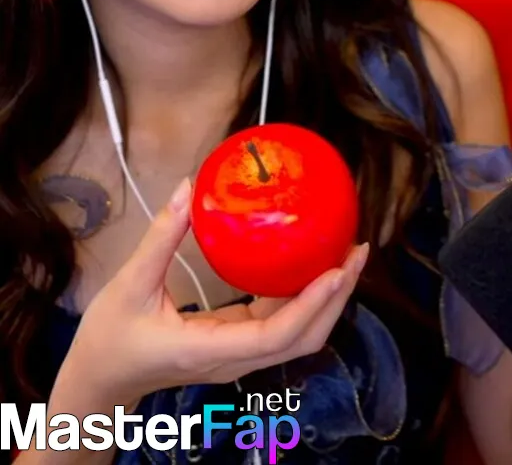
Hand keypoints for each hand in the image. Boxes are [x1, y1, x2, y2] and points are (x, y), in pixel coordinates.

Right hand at [55, 177, 367, 407]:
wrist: (100, 379)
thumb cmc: (110, 338)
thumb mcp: (129, 285)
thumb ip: (160, 237)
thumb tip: (188, 187)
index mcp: (211, 350)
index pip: (276, 335)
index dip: (312, 304)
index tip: (336, 268)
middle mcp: (235, 359)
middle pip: (304, 339)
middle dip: (336, 298)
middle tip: (356, 251)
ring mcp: (240, 355)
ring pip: (299, 335)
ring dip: (328, 299)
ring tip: (345, 254)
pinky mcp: (239, 344)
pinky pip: (282, 324)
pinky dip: (305, 297)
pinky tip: (311, 262)